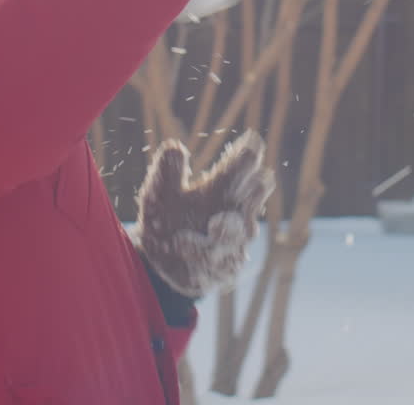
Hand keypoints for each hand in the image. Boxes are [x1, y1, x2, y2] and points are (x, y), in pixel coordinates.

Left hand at [133, 131, 274, 297]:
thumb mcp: (158, 194)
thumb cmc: (165, 219)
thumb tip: (173, 147)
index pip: (245, 165)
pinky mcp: (225, 267)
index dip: (248, 155)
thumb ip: (167, 173)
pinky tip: (183, 245)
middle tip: (252, 179)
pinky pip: (218, 261)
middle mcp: (233, 212)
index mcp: (221, 187)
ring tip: (215, 222)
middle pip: (254, 195)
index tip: (250, 144)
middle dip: (252, 189)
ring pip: (239, 232)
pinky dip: (200, 253)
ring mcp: (234, 241)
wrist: (159, 264)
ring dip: (226, 229)